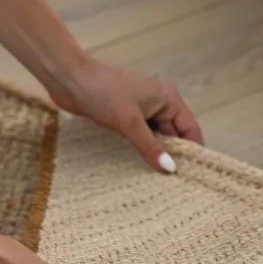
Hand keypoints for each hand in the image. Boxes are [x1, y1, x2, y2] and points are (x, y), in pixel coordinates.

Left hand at [44, 55, 204, 172]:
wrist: (70, 79)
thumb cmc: (103, 92)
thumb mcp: (130, 122)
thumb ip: (150, 146)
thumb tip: (170, 168)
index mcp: (168, 99)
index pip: (190, 129)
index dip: (193, 151)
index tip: (191, 175)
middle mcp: (159, 104)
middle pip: (174, 135)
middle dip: (173, 156)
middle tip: (172, 183)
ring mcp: (141, 110)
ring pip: (156, 137)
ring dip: (155, 154)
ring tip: (157, 180)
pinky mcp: (125, 117)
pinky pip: (140, 137)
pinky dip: (141, 149)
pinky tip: (138, 166)